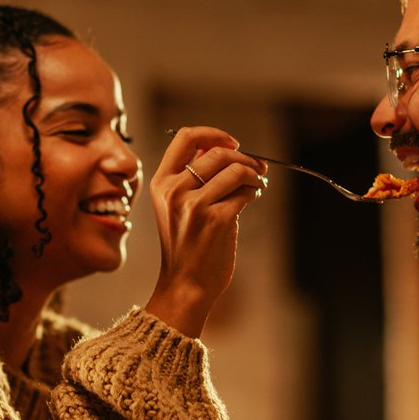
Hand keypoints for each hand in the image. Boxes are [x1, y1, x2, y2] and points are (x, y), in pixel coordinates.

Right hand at [143, 126, 265, 337]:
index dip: (213, 134)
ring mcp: (195, 205)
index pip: (184, 137)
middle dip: (244, 157)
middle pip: (217, 152)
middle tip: (257, 167)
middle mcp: (174, 191)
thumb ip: (193, 178)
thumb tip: (225, 149)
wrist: (184, 285)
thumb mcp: (175, 207)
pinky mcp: (217, 220)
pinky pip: (245, 192)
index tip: (233, 143)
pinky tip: (254, 197)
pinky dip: (255, 191)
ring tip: (258, 183)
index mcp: (161, 183)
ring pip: (236, 170)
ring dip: (254, 174)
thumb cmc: (185, 246)